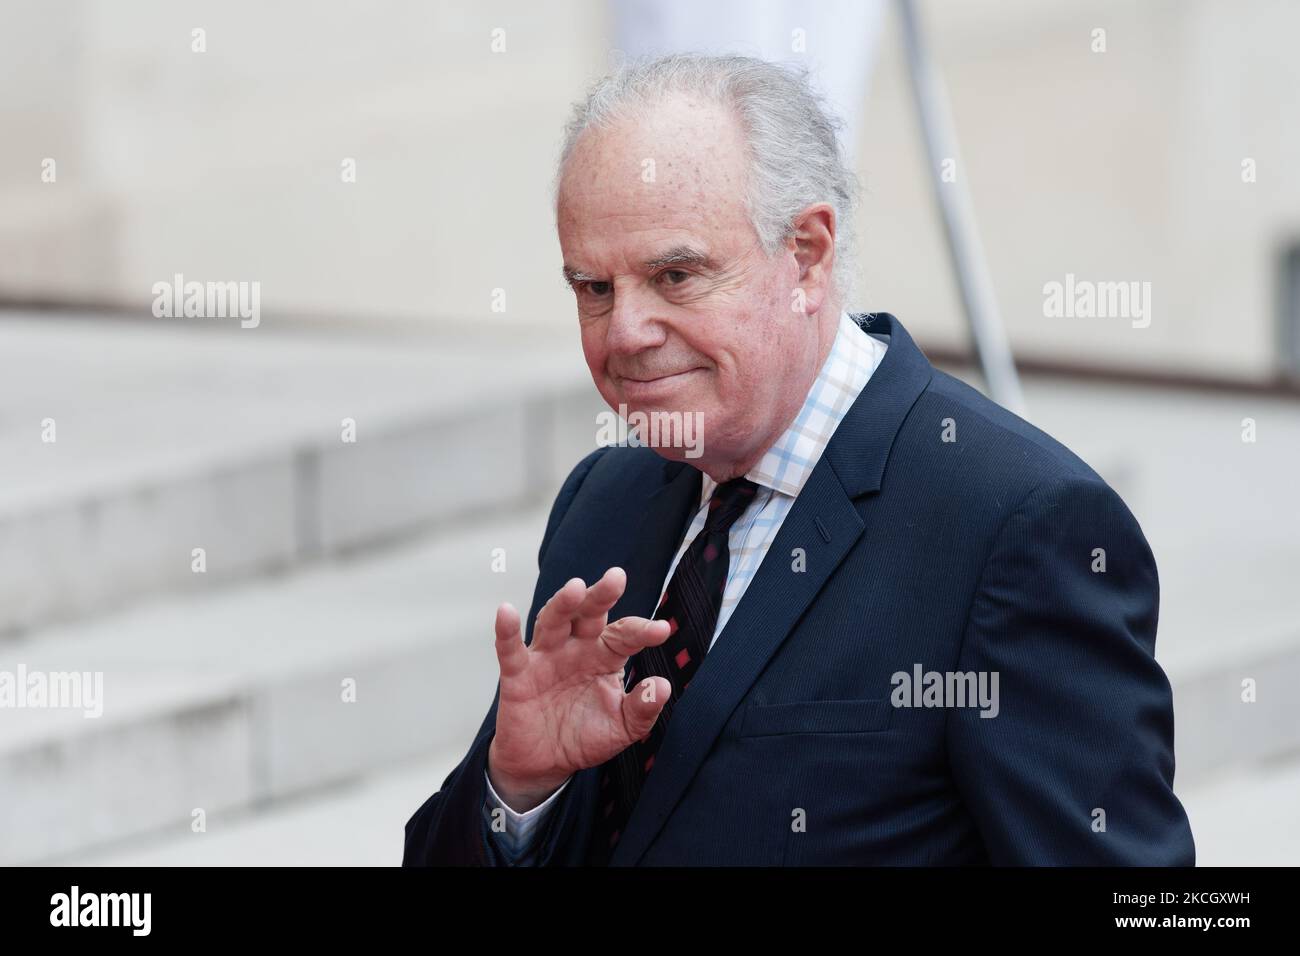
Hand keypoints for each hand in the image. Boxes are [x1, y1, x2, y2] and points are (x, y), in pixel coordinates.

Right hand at [486, 568, 672, 810]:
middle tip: (616, 578)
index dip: (643, 631)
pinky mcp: (517, 675)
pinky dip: (506, 631)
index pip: (625, 635)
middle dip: (601, 595)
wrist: (545, 765)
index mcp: (605, 655)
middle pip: (589, 614)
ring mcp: (546, 658)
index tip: (661, 630)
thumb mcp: (623, 728)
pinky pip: (510, 650)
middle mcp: (576, 648)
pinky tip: (506, 611)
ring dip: (563, 604)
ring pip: (553, 622)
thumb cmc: (585, 736)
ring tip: (576, 588)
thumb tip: (662, 686)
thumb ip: (643, 708)